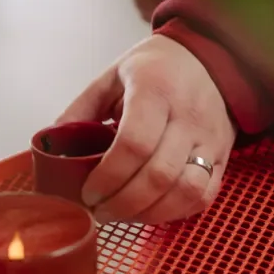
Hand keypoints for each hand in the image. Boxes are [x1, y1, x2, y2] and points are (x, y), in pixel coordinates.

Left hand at [58, 35, 235, 222]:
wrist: (211, 59)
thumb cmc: (158, 68)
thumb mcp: (114, 75)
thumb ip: (81, 109)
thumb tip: (50, 145)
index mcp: (156, 89)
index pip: (134, 144)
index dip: (108, 176)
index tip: (88, 192)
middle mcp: (188, 116)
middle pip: (158, 175)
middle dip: (123, 203)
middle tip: (100, 211)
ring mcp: (210, 139)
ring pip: (185, 190)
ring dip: (150, 213)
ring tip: (124, 215)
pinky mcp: (223, 157)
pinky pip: (204, 196)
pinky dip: (176, 212)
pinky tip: (152, 211)